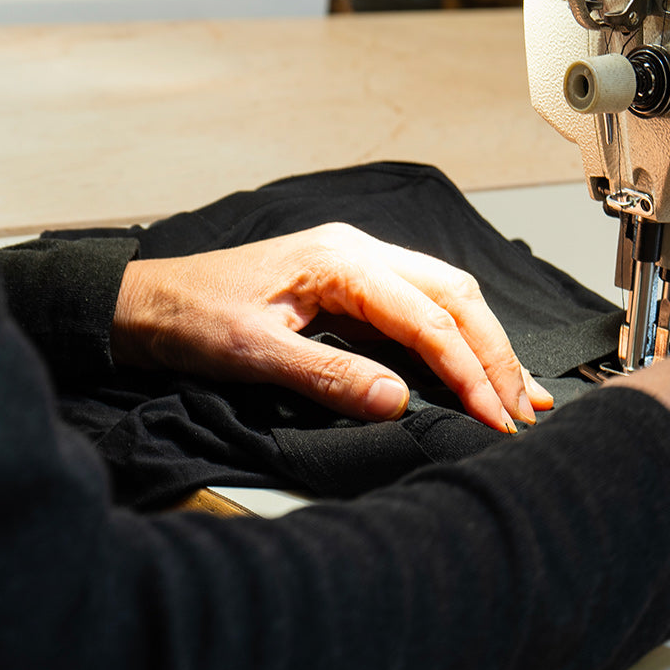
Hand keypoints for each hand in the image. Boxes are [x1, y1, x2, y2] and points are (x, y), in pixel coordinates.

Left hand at [111, 223, 552, 432]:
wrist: (144, 304)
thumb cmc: (189, 319)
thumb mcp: (254, 355)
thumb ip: (329, 377)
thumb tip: (398, 400)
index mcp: (339, 261)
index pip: (428, 317)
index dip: (469, 371)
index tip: (495, 417)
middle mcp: (357, 252)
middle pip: (455, 297)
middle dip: (495, 356)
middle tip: (525, 409)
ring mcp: (356, 265)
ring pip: (446, 297)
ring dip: (484, 346)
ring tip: (519, 394)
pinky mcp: (350, 286)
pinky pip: (419, 307)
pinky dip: (455, 340)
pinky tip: (475, 370)